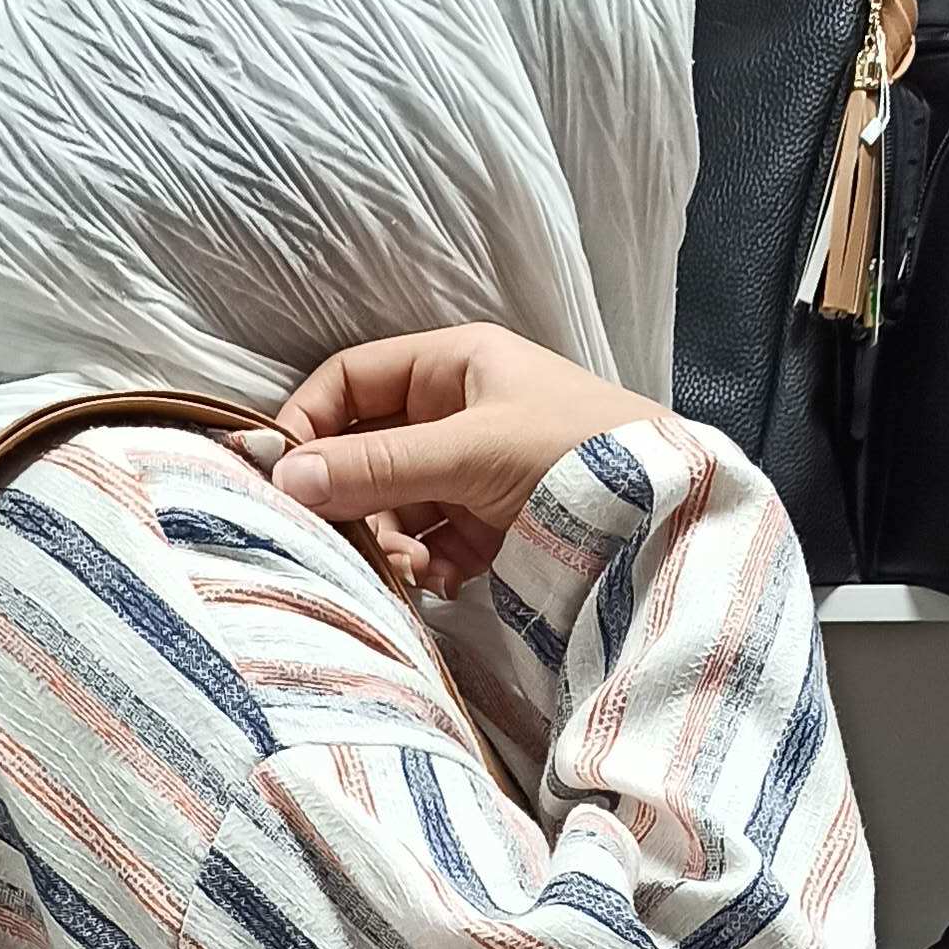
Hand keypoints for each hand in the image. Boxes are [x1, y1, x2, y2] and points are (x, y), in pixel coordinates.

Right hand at [260, 325, 666, 596]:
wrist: (666, 516)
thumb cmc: (574, 454)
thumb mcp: (469, 451)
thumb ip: (377, 467)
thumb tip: (286, 480)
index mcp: (452, 367)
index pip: (352, 381)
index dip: (310, 421)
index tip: (283, 475)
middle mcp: (457, 414)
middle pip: (367, 452)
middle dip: (352, 499)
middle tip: (344, 539)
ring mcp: (473, 473)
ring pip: (394, 506)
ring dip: (389, 541)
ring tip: (410, 568)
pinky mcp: (492, 527)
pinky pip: (430, 544)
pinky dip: (425, 566)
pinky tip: (440, 581)